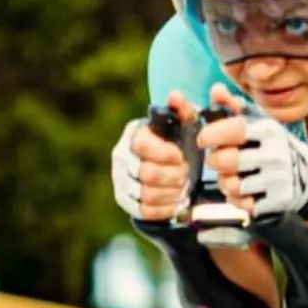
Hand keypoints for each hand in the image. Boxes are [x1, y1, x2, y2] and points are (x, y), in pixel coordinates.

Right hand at [111, 91, 195, 220]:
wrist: (172, 172)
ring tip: (182, 187)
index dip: (166, 154)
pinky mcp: (126, 202)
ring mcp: (121, 180)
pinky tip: (175, 200)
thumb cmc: (179, 144)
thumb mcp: (186, 125)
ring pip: (147, 194)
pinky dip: (165, 208)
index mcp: (133, 134)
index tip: (181, 156)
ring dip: (171, 193)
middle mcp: (121, 156)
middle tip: (185, 174)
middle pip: (147, 174)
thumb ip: (183, 110)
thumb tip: (176, 96)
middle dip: (173, 176)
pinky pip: (145, 210)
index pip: (142, 146)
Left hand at [200, 83, 307, 217]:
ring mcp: (277, 180)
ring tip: (231, 178)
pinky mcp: (277, 201)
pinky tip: (244, 193)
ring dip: (225, 183)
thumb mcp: (258, 123)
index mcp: (269, 131)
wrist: (305, 179)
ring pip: (232, 185)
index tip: (203, 139)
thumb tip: (216, 91)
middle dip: (215, 161)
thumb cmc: (272, 147)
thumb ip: (233, 107)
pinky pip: (244, 205)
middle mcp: (275, 155)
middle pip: (226, 161)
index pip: (233, 130)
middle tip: (216, 161)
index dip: (211, 134)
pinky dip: (238, 200)